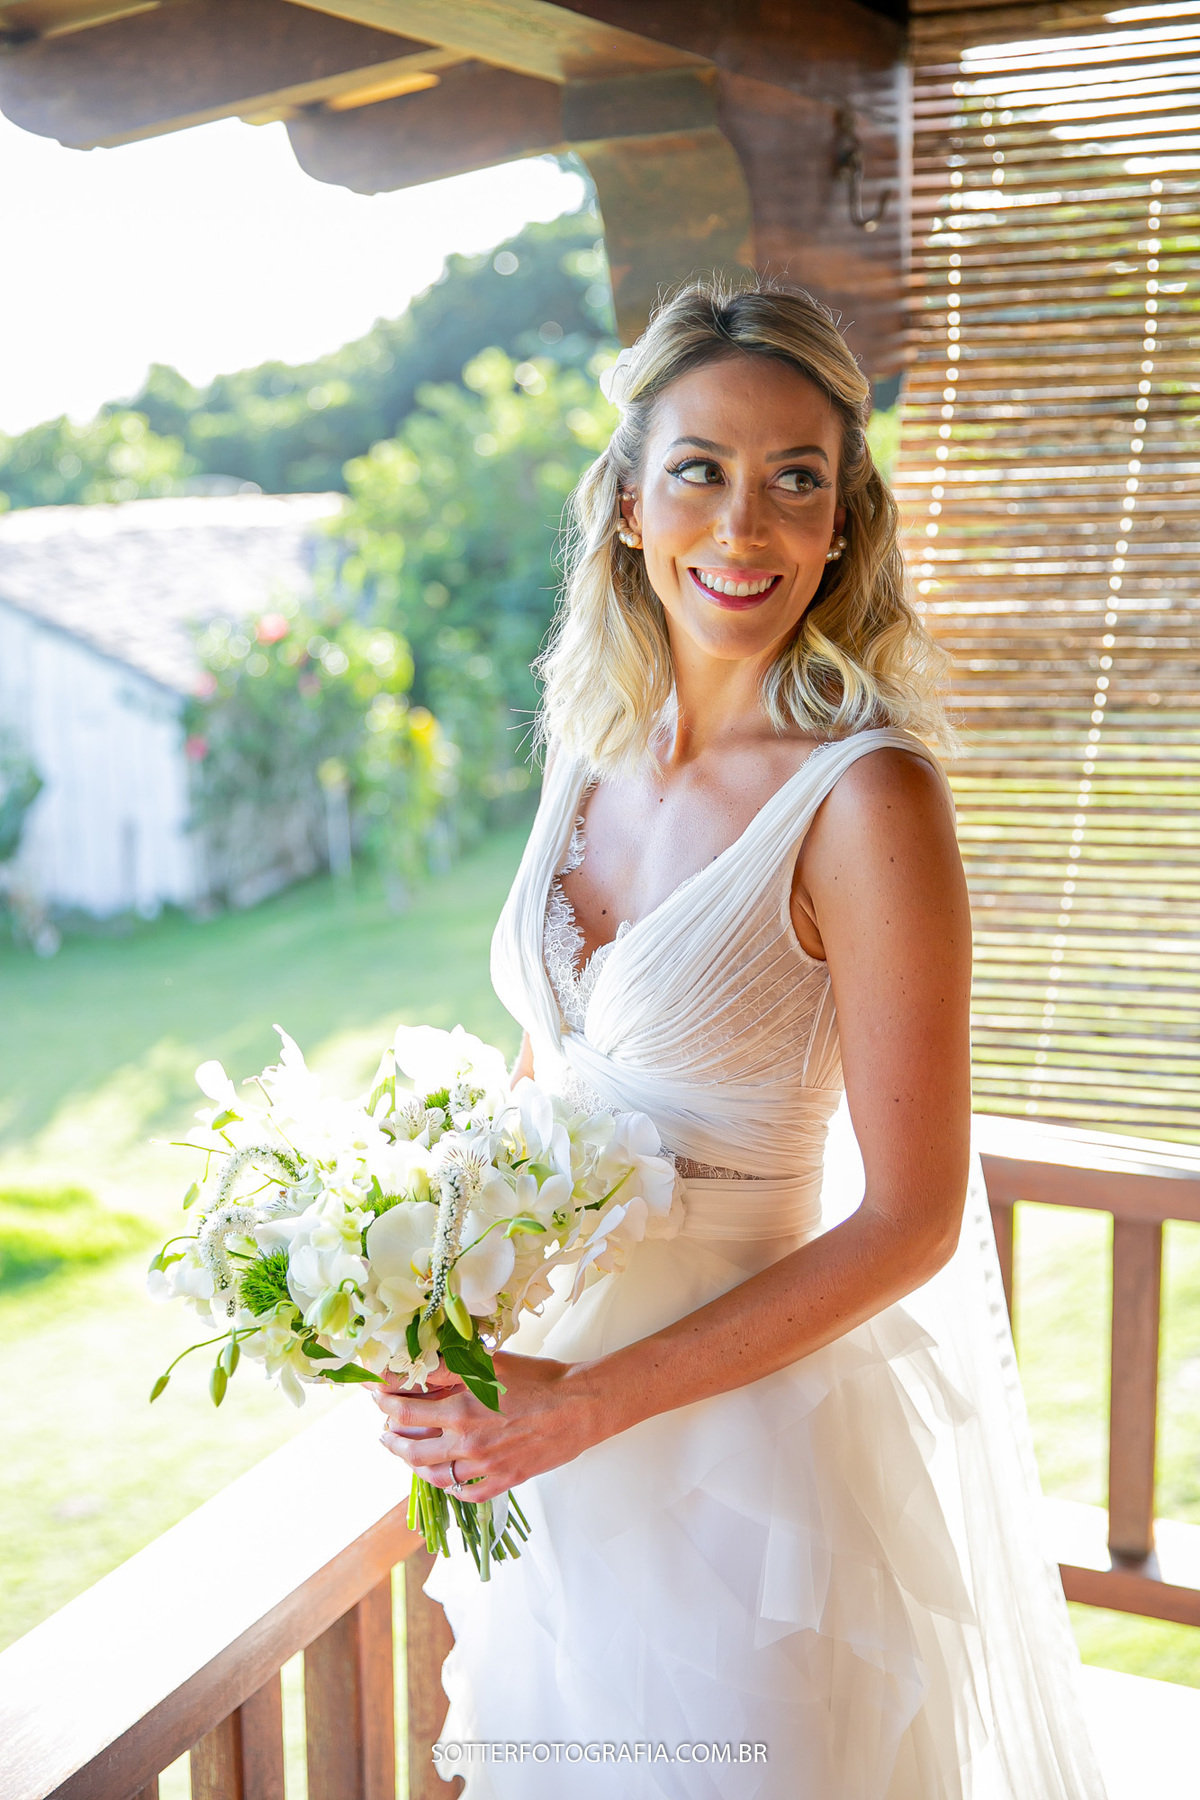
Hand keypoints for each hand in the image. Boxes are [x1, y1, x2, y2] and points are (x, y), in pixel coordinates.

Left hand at [374, 1352, 598, 1502]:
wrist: (580, 1407)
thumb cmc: (540, 1379)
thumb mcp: (492, 1363)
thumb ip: (453, 1368)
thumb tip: (422, 1367)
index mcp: (460, 1410)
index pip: (405, 1410)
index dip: (384, 1401)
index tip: (376, 1395)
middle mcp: (466, 1442)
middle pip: (411, 1448)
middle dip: (390, 1437)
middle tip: (383, 1430)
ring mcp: (484, 1466)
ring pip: (433, 1475)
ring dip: (412, 1465)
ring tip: (406, 1455)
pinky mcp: (503, 1480)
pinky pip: (466, 1493)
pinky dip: (450, 1488)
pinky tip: (446, 1480)